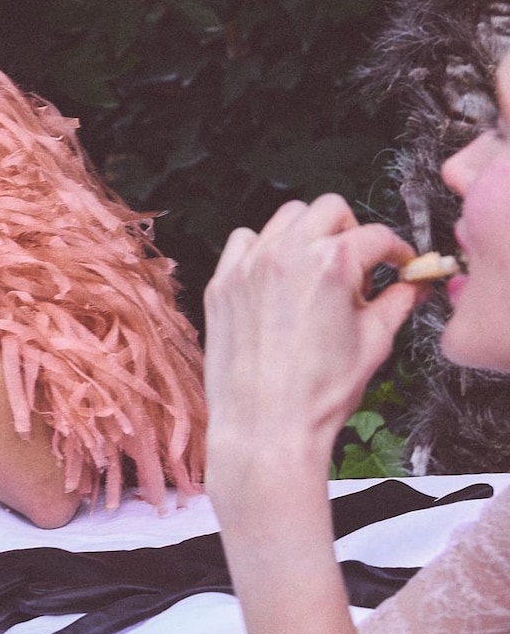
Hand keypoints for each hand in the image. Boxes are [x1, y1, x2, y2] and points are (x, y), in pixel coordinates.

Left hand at [202, 194, 425, 505]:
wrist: (266, 423)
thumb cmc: (321, 391)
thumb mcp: (375, 342)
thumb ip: (397, 302)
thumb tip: (413, 285)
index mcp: (332, 263)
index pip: (376, 236)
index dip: (397, 251)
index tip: (400, 264)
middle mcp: (286, 254)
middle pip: (329, 210)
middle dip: (351, 231)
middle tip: (358, 265)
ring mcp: (248, 265)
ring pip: (285, 218)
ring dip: (307, 234)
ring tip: (316, 271)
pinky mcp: (222, 282)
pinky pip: (244, 242)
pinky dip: (263, 248)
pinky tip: (277, 278)